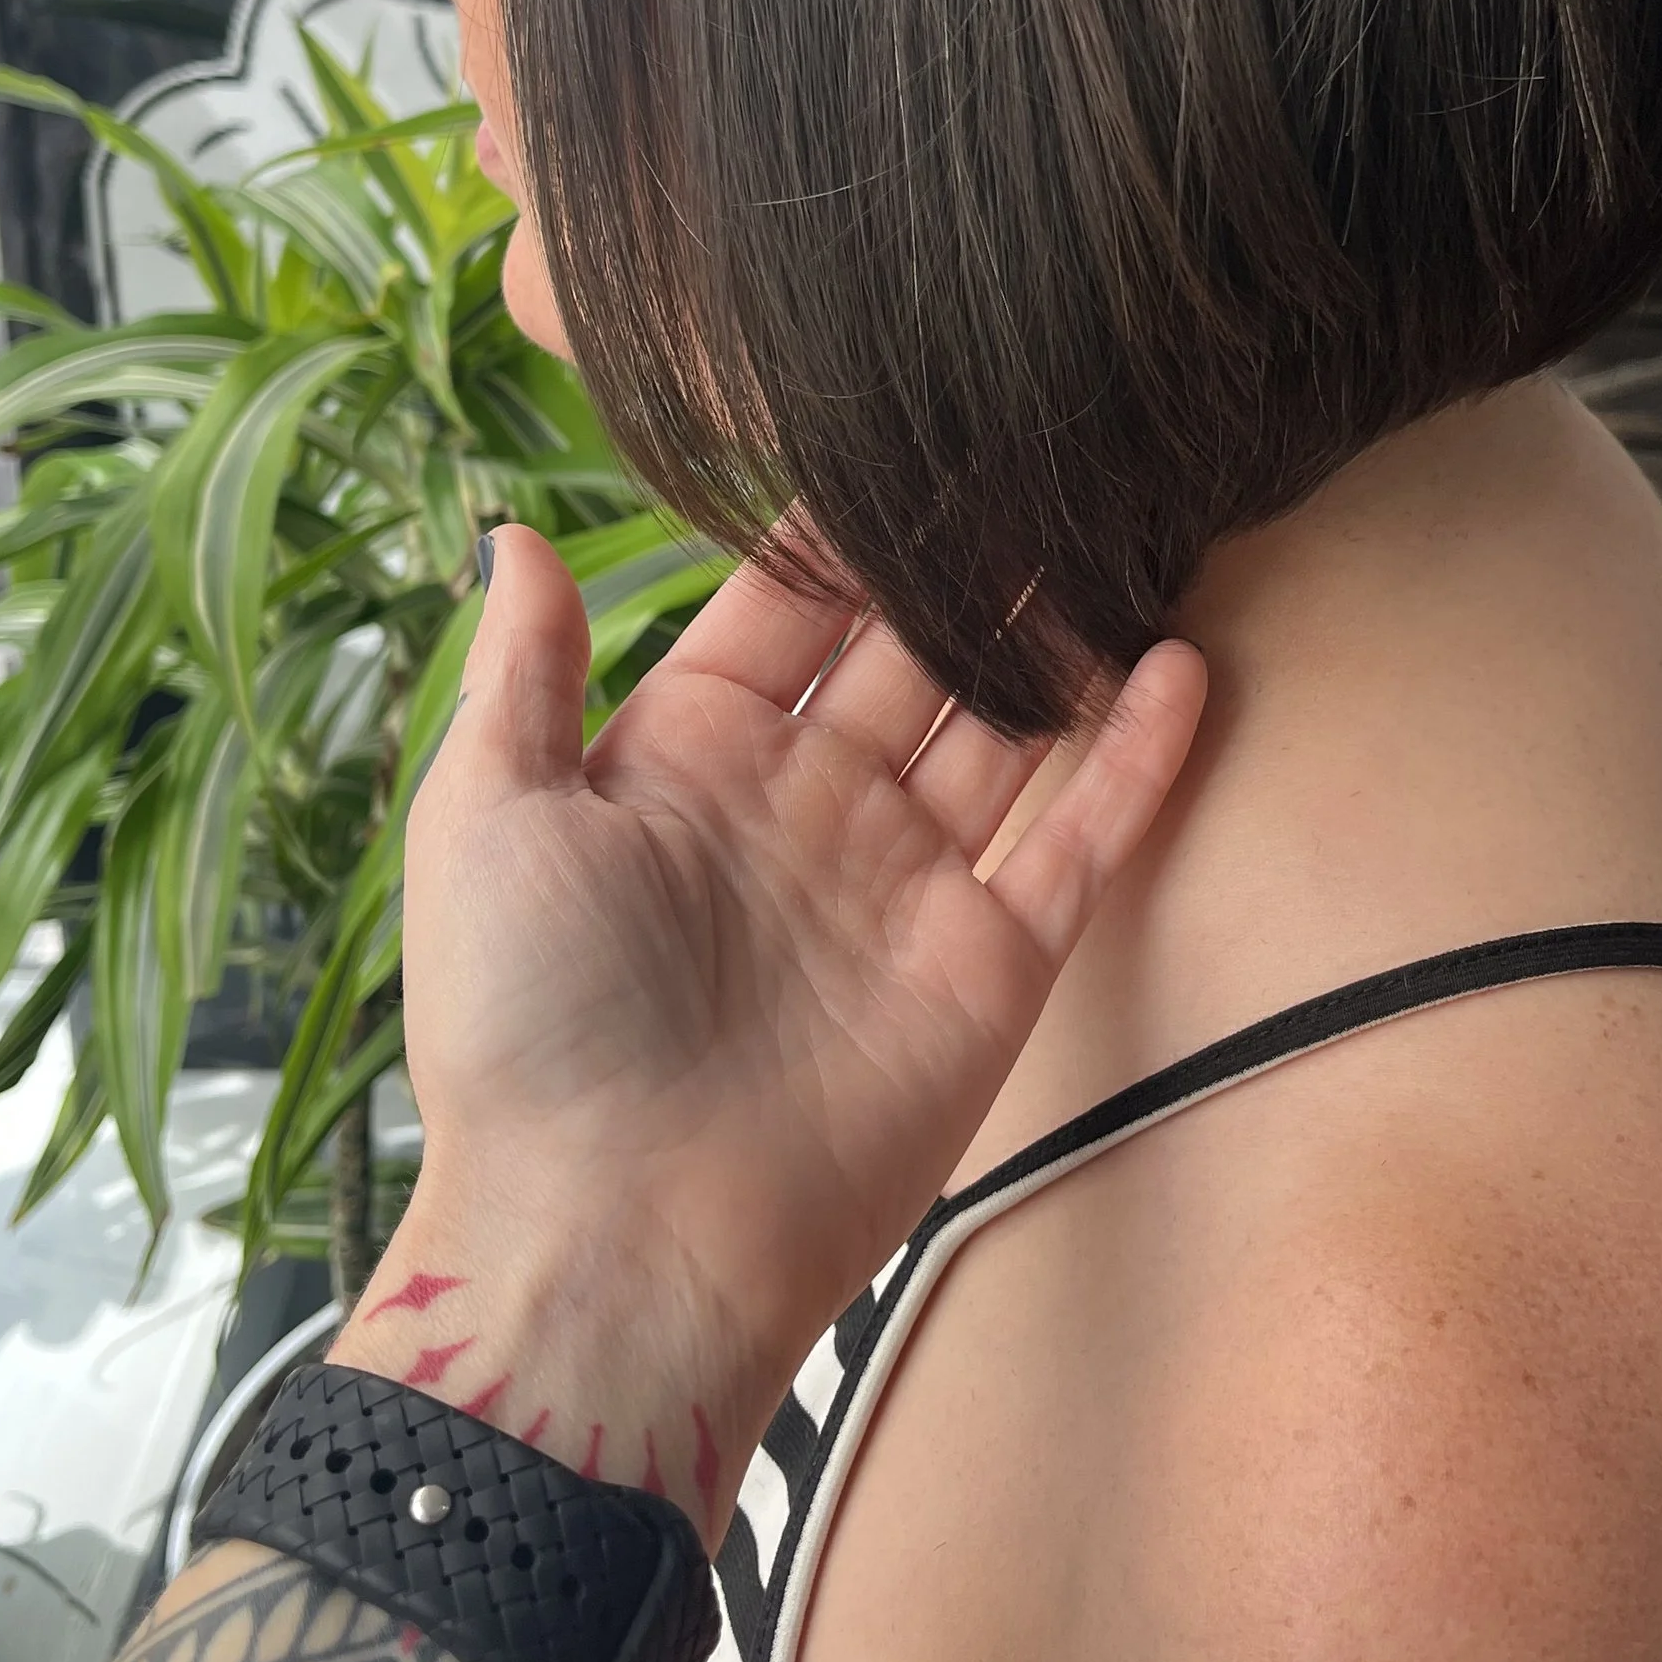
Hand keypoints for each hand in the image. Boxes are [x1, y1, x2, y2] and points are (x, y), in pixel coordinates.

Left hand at [332, 527, 1204, 1538]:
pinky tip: (1178, 661)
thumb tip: (518, 535)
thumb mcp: (483, 822)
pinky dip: (1136, 754)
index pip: (783, 606)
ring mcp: (904, 882)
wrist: (616, 1243)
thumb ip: (520, 676)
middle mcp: (807, 805)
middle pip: (912, 648)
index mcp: (685, 757)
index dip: (842, 525)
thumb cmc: (527, 1035)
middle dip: (973, 557)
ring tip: (1129, 519)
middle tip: (1043, 447)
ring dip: (1060, 632)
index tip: (904, 418)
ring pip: (1007, 725)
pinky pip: (1079, 839)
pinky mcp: (987, 964)